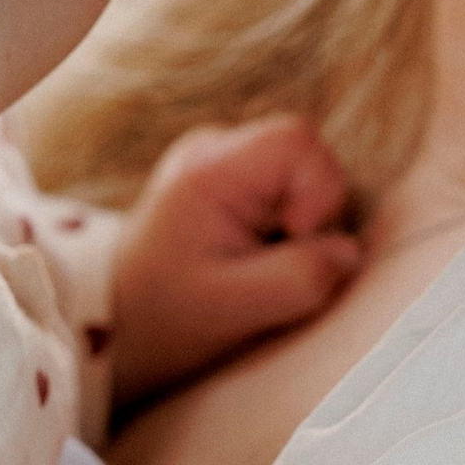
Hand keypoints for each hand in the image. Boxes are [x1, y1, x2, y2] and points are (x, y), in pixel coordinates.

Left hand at [106, 117, 359, 407]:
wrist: (116, 324)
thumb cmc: (165, 318)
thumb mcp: (236, 309)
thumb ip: (300, 279)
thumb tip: (349, 253)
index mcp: (210, 169)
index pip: (298, 140)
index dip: (319, 190)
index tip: (291, 239)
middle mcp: (214, 150)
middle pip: (306, 155)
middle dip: (312, 214)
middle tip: (271, 262)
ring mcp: (222, 164)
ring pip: (301, 177)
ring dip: (300, 227)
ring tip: (257, 266)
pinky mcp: (231, 184)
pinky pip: (286, 192)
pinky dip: (286, 230)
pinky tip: (253, 260)